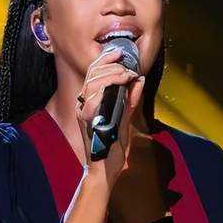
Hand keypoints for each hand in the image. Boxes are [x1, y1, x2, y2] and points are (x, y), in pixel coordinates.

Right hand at [75, 48, 145, 188]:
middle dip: (112, 66)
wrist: (105, 170)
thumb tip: (139, 80)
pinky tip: (120, 85)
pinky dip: (107, 88)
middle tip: (128, 69)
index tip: (119, 53)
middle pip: (92, 74)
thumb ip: (130, 99)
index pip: (93, 74)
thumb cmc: (112, 147)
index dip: (105, 60)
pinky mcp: (85, 121)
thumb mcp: (125, 118)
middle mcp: (83, 105)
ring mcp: (83, 112)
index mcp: (90, 102)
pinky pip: (92, 99)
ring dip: (112, 75)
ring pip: (92, 83)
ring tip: (126, 76)